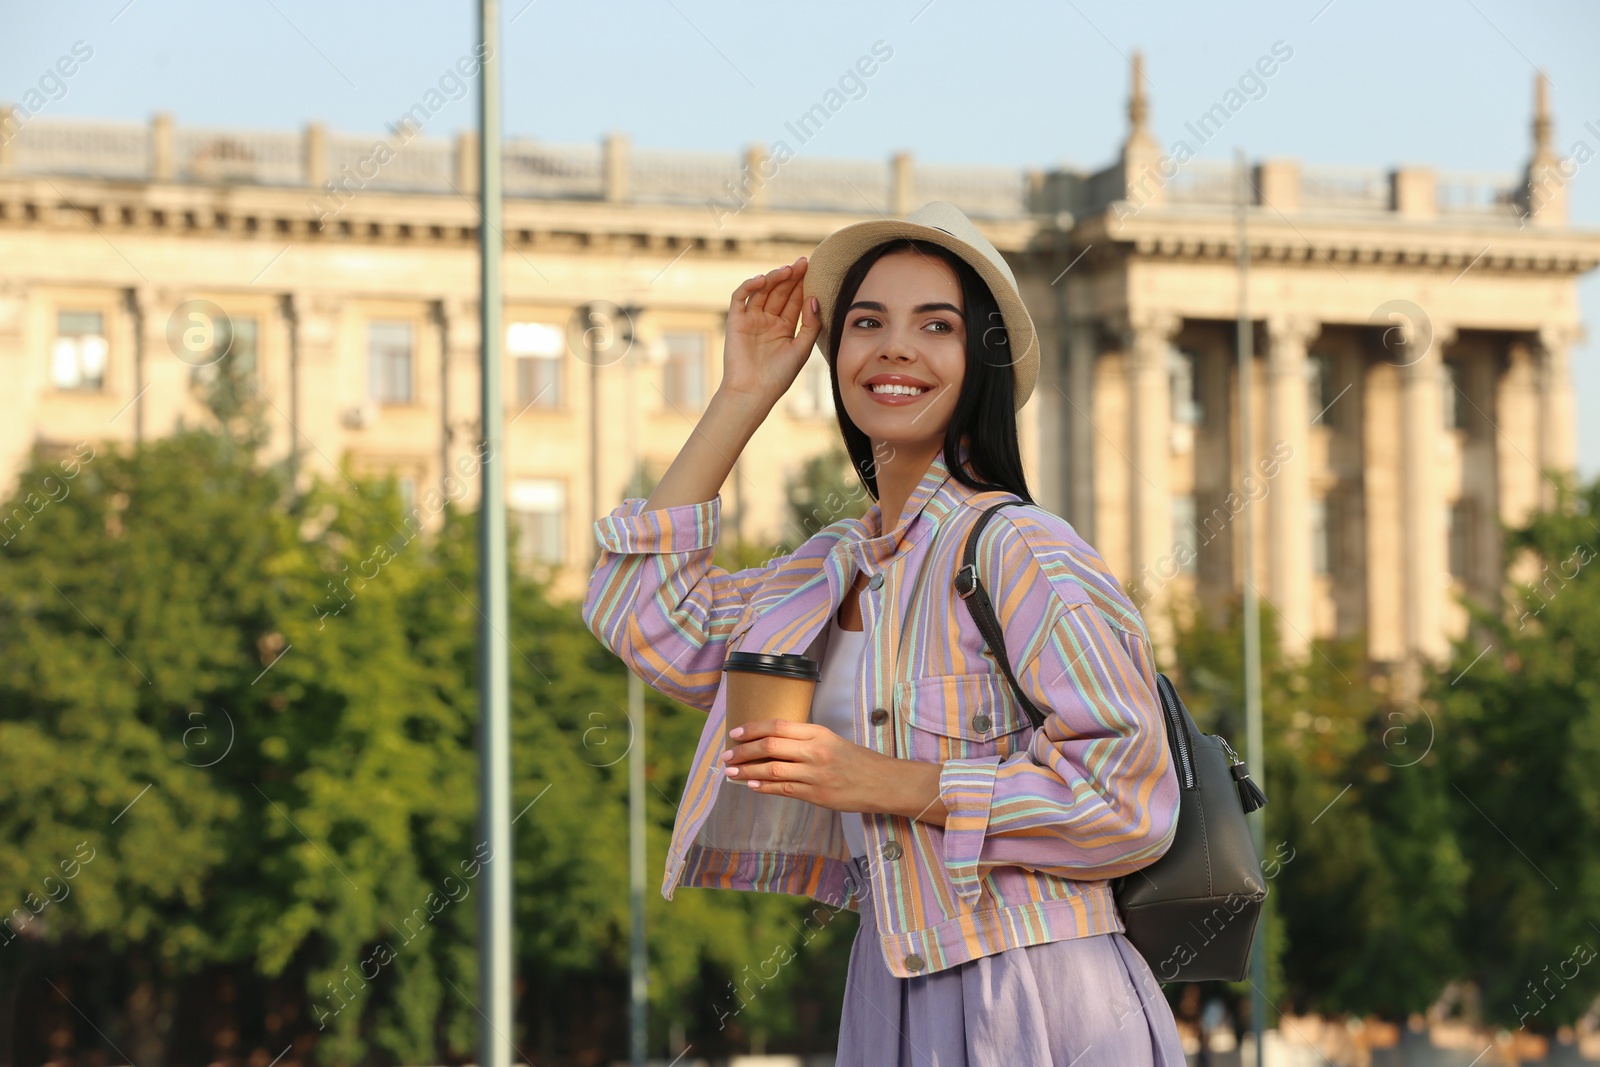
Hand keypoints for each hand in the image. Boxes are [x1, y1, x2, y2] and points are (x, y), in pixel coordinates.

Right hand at [718, 257, 824, 409]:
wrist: (752, 392)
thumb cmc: (778, 376)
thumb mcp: (802, 349)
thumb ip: (810, 324)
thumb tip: (814, 298)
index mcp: (784, 327)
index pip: (795, 300)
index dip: (803, 285)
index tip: (815, 270)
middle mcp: (767, 320)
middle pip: (780, 292)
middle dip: (791, 277)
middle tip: (804, 263)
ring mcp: (751, 319)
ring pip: (762, 291)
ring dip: (774, 278)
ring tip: (788, 270)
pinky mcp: (735, 320)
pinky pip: (740, 297)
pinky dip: (750, 286)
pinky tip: (763, 280)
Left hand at [719, 719, 948, 824]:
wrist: (882, 783)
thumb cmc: (856, 761)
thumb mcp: (832, 740)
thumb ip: (804, 739)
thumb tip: (770, 742)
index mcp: (818, 732)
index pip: (778, 725)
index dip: (753, 728)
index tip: (735, 733)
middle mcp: (815, 751)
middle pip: (770, 745)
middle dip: (743, 750)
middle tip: (727, 755)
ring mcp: (815, 774)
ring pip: (772, 769)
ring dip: (747, 770)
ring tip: (731, 772)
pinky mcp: (816, 795)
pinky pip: (783, 789)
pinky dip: (763, 786)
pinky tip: (750, 785)